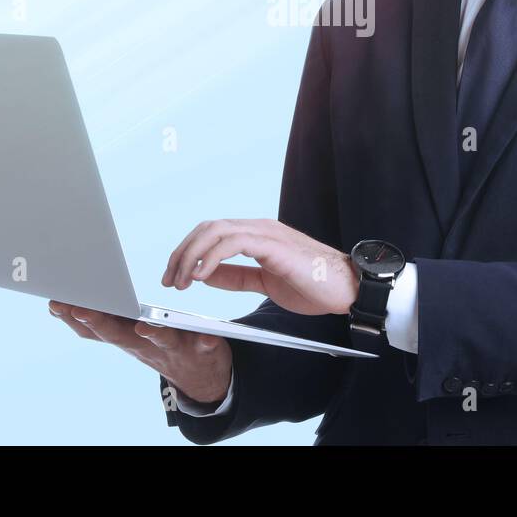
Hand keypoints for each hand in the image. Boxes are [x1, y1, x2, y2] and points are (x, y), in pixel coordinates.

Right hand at [48, 301, 231, 405]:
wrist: (200, 377)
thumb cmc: (158, 346)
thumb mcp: (125, 335)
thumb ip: (100, 322)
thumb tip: (58, 306)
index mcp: (126, 336)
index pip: (96, 328)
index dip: (74, 317)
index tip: (55, 302)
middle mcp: (145, 345)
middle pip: (120, 335)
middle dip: (99, 322)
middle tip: (81, 309)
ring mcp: (173, 349)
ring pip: (161, 341)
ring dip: (151, 334)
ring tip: (142, 325)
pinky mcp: (203, 348)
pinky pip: (204, 344)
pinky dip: (205, 340)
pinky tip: (207, 334)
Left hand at [161, 219, 358, 315]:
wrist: (347, 288)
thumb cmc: (313, 285)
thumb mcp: (264, 283)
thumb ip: (236, 276)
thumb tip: (205, 275)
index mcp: (257, 235)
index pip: (212, 233)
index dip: (187, 252)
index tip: (174, 276)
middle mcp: (259, 228)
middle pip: (208, 228)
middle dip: (182, 253)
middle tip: (169, 280)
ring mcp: (266, 233)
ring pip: (216, 232)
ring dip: (191, 256)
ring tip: (181, 280)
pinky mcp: (274, 244)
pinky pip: (233, 243)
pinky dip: (211, 257)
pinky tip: (201, 276)